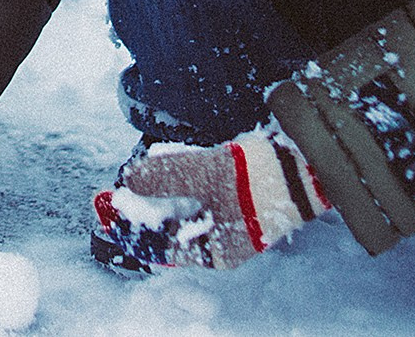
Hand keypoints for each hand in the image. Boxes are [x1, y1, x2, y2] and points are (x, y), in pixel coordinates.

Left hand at [90, 123, 328, 273]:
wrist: (309, 163)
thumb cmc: (259, 178)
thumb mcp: (205, 174)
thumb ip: (164, 176)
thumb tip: (127, 179)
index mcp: (213, 252)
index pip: (159, 246)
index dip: (129, 226)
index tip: (105, 206)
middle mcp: (221, 242)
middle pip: (169, 228)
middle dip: (142, 207)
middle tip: (115, 190)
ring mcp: (230, 221)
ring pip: (183, 209)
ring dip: (160, 191)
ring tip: (137, 174)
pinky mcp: (237, 199)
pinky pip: (199, 195)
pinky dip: (182, 181)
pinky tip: (168, 162)